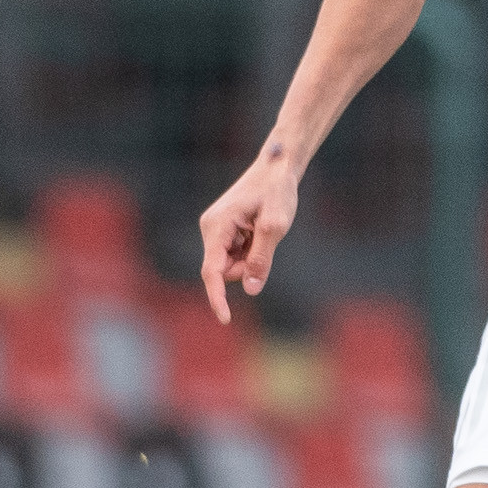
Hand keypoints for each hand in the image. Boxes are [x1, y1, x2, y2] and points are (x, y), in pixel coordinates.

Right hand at [198, 152, 302, 323]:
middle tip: (268, 242)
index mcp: (217, 226)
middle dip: (246, 268)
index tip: (226, 319)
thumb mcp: (274, 225)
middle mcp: (211, 229)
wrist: (277, 168)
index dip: (218, 298)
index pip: (212, 271)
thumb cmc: (277, 191)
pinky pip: (236, 256)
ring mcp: (216, 231)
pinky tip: (260, 231)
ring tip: (265, 233)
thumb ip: (261, 259)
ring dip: (251, 259)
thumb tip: (251, 289)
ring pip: (231, 265)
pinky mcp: (225, 232)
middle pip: (224, 270)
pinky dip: (251, 252)